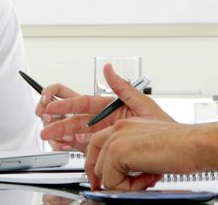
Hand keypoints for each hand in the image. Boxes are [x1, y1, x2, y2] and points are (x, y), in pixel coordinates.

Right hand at [38, 64, 173, 151]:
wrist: (173, 148)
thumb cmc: (162, 126)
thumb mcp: (143, 103)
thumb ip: (122, 86)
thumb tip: (108, 67)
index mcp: (110, 107)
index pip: (83, 103)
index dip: (65, 104)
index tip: (51, 104)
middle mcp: (104, 121)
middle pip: (75, 119)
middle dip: (57, 120)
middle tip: (44, 124)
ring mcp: (102, 135)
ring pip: (75, 133)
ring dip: (60, 133)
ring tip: (49, 135)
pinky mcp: (103, 149)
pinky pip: (82, 147)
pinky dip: (70, 147)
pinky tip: (61, 145)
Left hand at [86, 119, 217, 189]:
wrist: (195, 144)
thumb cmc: (182, 146)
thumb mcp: (151, 147)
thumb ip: (132, 157)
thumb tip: (119, 176)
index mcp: (126, 125)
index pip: (97, 145)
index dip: (99, 167)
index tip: (102, 182)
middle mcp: (118, 128)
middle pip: (95, 159)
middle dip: (107, 178)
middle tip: (123, 188)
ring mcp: (117, 139)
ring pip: (103, 174)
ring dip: (124, 184)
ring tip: (148, 178)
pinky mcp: (119, 152)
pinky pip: (112, 182)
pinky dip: (129, 188)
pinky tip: (149, 178)